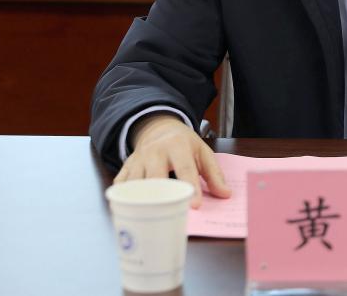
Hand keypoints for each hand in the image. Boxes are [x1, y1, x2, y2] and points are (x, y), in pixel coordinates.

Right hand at [115, 114, 230, 207]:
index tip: (195, 206)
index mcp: (178, 145)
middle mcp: (155, 151)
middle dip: (161, 195)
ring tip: (148, 218)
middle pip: (155, 175)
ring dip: (139, 199)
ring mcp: (138, 159)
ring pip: (135, 181)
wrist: (158, 127)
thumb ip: (214, 173)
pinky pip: (121, 184)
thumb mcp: (202, 151)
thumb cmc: (184, 143)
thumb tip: (225, 194)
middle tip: (168, 214)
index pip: (185, 168)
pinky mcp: (127, 167)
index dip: (190, 187)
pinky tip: (126, 211)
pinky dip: (121, 197)